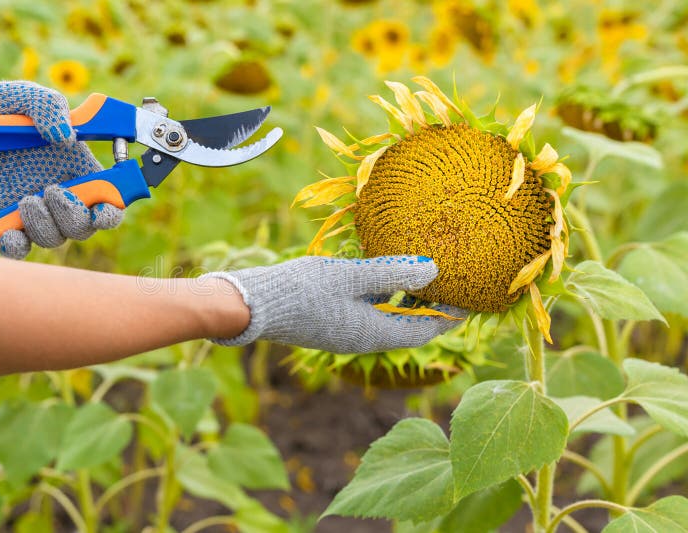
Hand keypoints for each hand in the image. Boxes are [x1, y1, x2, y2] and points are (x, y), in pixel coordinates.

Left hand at [0, 81, 122, 258]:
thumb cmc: (1, 107)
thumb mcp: (25, 96)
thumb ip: (48, 106)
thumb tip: (65, 136)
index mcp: (80, 168)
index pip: (109, 200)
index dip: (112, 212)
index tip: (102, 210)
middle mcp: (63, 194)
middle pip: (84, 226)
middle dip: (74, 217)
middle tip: (53, 192)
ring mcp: (36, 210)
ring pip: (54, 238)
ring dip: (45, 226)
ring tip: (25, 201)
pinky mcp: (7, 221)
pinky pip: (19, 247)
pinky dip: (17, 246)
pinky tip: (9, 234)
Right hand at [201, 256, 465, 353]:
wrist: (251, 306)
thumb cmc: (301, 290)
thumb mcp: (351, 276)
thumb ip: (393, 272)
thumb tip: (435, 270)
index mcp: (372, 334)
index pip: (423, 331)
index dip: (449, 316)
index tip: (470, 298)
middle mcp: (362, 339)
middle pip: (408, 327)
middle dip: (430, 307)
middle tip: (448, 281)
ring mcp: (344, 333)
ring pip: (387, 318)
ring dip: (405, 299)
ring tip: (418, 272)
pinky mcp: (329, 323)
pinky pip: (367, 312)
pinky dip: (382, 296)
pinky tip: (378, 274)